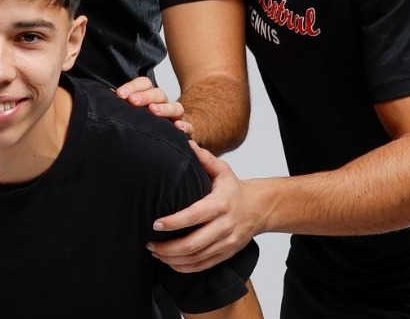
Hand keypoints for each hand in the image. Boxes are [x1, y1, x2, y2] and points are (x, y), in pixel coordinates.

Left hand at [115, 76, 191, 136]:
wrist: (166, 140)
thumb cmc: (143, 124)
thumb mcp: (131, 113)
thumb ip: (120, 106)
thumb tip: (103, 100)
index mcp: (150, 96)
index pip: (144, 83)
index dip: (132, 86)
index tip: (118, 94)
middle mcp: (163, 103)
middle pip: (158, 93)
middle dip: (144, 95)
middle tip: (132, 101)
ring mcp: (175, 116)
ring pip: (175, 106)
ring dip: (164, 108)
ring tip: (152, 111)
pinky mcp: (185, 130)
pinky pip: (189, 126)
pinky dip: (186, 126)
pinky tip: (178, 127)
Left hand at [148, 142, 260, 272]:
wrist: (260, 208)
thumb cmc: (234, 188)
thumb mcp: (222, 169)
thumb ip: (204, 157)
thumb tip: (185, 142)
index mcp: (220, 204)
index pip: (194, 216)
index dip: (174, 222)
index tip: (155, 224)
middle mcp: (224, 225)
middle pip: (194, 243)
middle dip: (168, 247)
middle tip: (149, 243)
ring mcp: (226, 242)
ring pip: (196, 258)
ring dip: (172, 258)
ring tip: (155, 252)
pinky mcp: (227, 254)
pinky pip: (203, 266)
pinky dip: (184, 267)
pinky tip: (170, 261)